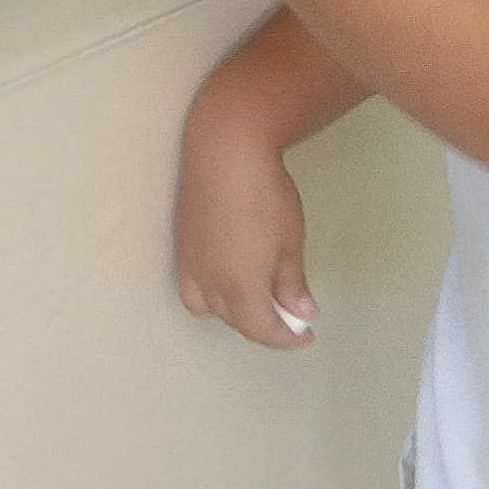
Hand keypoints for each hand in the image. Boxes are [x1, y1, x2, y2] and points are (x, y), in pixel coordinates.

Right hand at [175, 119, 316, 349]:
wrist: (224, 151)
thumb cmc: (264, 195)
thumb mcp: (289, 242)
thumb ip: (291, 283)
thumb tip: (300, 311)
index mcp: (240, 288)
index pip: (262, 330)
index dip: (286, 337)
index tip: (306, 333)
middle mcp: (208, 283)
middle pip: (234, 321)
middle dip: (263, 325)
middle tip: (289, 315)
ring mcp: (190, 263)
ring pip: (207, 307)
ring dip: (233, 313)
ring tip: (255, 298)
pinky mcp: (181, 244)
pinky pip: (192, 286)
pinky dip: (211, 294)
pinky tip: (228, 276)